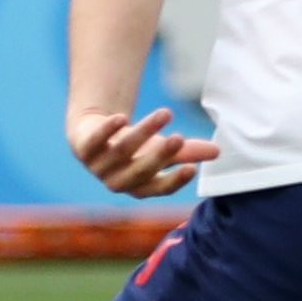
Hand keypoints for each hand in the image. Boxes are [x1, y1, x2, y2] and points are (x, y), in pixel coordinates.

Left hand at [68, 108, 218, 198]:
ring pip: (123, 150)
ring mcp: (99, 166)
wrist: (95, 136)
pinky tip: (122, 117)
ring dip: (144, 131)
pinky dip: (108, 130)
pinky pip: (96, 140)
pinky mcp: (84, 148)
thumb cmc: (136, 148)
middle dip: (160, 155)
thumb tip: (218, 151)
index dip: (174, 181)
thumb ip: (187, 151)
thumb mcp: (162, 149)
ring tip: (166, 112)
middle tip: (180, 137)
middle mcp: (118, 181)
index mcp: (139, 186)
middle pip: (140, 170)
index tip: (193, 168)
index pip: (158, 188)